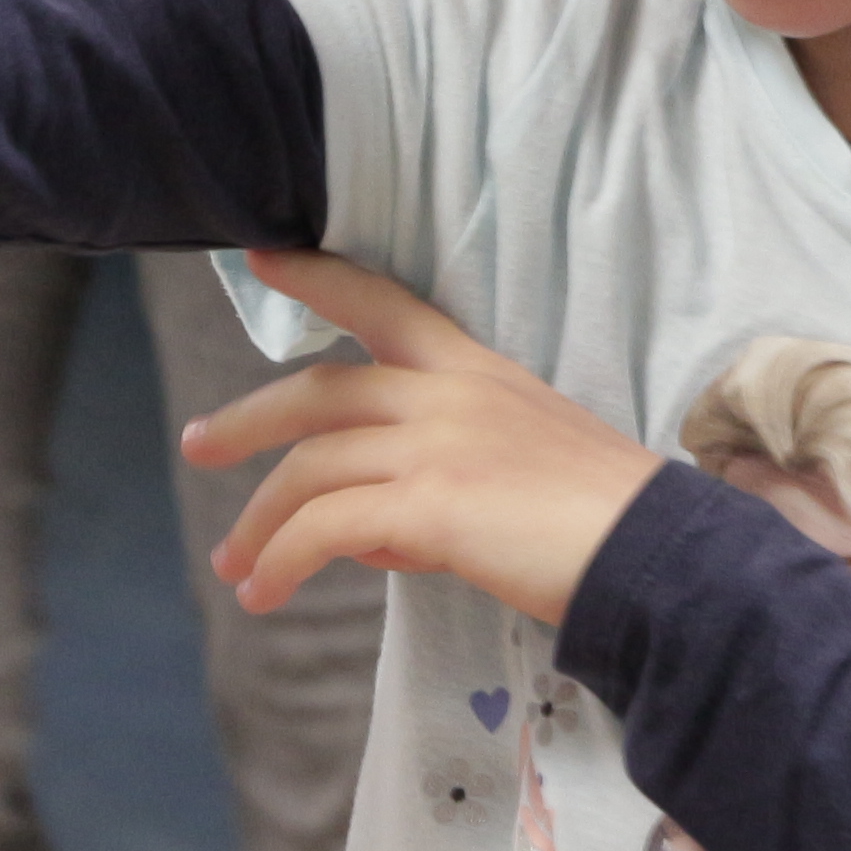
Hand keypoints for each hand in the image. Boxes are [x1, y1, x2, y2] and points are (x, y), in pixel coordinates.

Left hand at [178, 250, 664, 623]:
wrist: (652, 555)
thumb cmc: (602, 519)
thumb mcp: (521, 467)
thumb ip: (440, 479)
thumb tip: (365, 532)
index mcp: (475, 371)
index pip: (383, 305)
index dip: (318, 278)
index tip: (263, 256)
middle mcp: (448, 395)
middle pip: (319, 392)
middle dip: (247, 419)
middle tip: (198, 445)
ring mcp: (436, 447)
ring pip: (310, 468)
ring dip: (260, 522)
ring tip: (237, 569)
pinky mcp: (429, 506)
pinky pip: (325, 528)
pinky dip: (284, 560)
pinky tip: (266, 594)